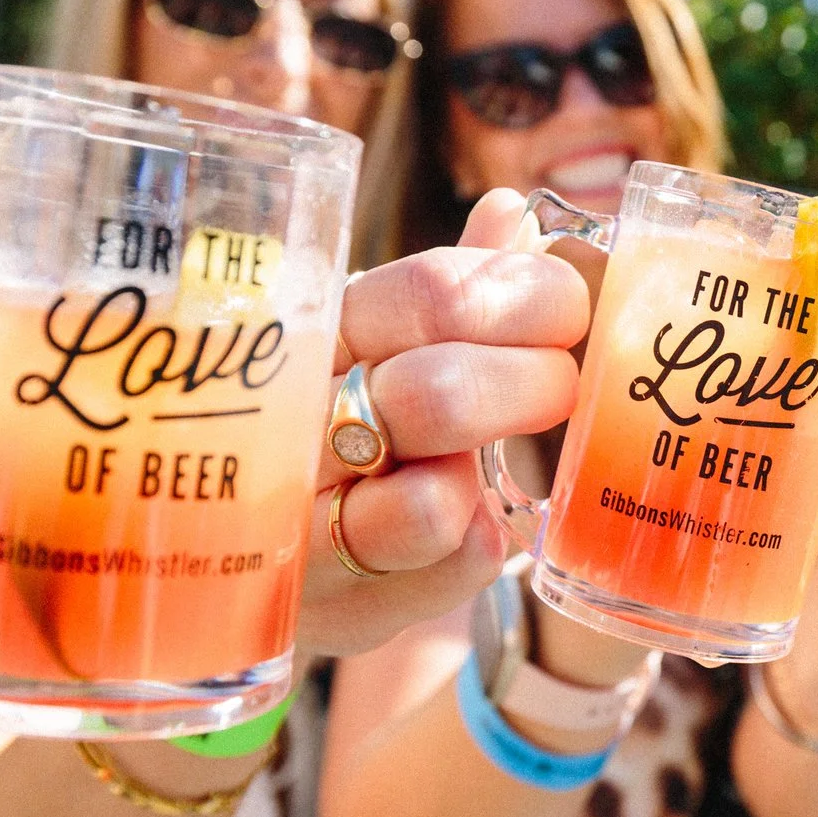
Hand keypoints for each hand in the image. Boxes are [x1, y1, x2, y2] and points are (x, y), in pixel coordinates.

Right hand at [296, 191, 590, 657]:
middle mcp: (291, 433)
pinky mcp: (340, 605)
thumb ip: (444, 286)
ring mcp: (308, 530)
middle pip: (439, 396)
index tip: (567, 306)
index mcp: (308, 335)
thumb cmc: (334, 421)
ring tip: (503, 452)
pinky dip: (484, 539)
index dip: (519, 294)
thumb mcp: (371, 342)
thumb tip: (511, 211)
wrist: (250, 555)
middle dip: (529, 386)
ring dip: (495, 468)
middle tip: (559, 386)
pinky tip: (471, 516)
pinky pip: (455, 566)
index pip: (426, 295)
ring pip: (435, 504)